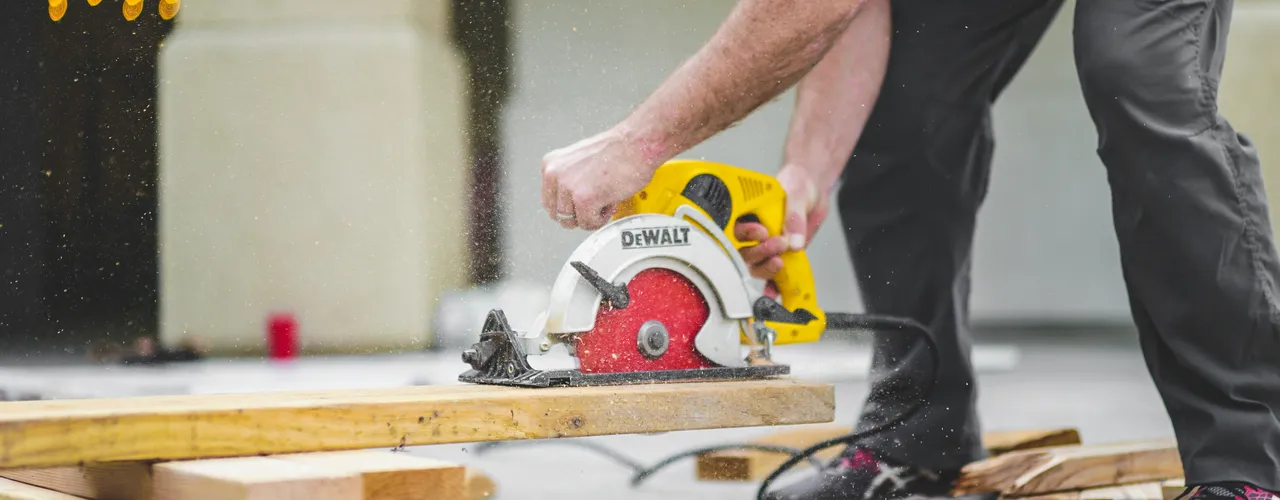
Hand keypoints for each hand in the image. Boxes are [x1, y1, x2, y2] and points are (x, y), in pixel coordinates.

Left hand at [541, 128, 659, 229]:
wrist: (636, 143)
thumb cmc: (617, 149)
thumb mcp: (579, 161)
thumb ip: (569, 179)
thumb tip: (569, 200)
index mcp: (551, 164)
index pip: (549, 201)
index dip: (569, 207)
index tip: (581, 205)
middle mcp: (555, 174)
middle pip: (559, 214)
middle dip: (578, 214)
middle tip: (595, 205)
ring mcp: (568, 187)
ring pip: (573, 221)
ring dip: (590, 216)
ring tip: (604, 201)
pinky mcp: (584, 199)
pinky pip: (588, 223)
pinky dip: (601, 219)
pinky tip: (609, 202)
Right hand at [735, 165, 829, 279]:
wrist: (814, 192)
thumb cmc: (798, 183)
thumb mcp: (797, 192)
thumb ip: (794, 216)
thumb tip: (794, 241)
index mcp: (747, 212)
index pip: (734, 227)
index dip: (744, 234)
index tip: (761, 231)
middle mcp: (752, 231)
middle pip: (742, 251)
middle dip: (758, 252)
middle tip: (778, 244)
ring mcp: (764, 245)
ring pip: (754, 265)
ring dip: (764, 267)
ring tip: (779, 262)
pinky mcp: (778, 255)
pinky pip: (771, 274)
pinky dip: (772, 285)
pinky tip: (774, 290)